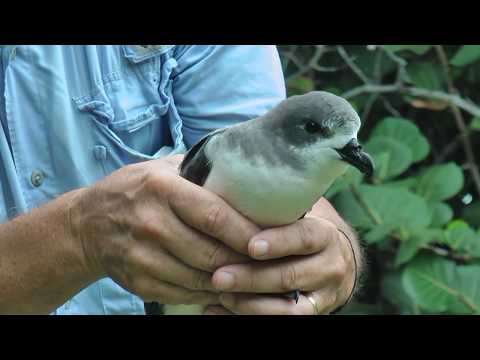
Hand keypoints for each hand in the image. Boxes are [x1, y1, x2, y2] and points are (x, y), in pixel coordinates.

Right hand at [69, 155, 259, 306]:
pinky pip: (185, 293)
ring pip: (201, 278)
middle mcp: (151, 224)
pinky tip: (228, 288)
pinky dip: (210, 294)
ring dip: (233, 281)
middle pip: (211, 252)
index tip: (273, 239)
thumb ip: (200, 170)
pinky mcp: (139, 282)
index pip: (214, 215)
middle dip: (246, 261)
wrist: (87, 224)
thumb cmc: (133, 190)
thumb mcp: (161, 168)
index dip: (246, 232)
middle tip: (273, 262)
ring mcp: (143, 257)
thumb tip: (244, 172)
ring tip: (257, 278)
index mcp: (162, 189)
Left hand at [203, 199, 357, 314]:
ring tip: (221, 296)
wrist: (337, 261)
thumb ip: (278, 208)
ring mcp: (324, 295)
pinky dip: (248, 317)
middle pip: (291, 276)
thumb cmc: (304, 230)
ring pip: (289, 309)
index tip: (251, 246)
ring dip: (251, 305)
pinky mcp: (313, 315)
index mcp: (325, 235)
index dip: (279, 242)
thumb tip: (232, 184)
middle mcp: (330, 266)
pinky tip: (221, 310)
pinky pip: (283, 322)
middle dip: (252, 278)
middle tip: (219, 277)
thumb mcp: (302, 214)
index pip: (305, 237)